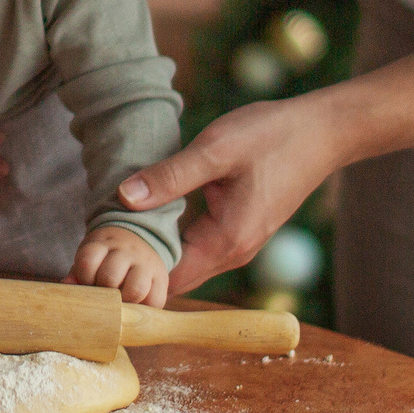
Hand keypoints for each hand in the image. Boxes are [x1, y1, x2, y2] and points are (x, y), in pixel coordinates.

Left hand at [71, 224, 168, 306]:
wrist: (138, 238)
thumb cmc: (106, 257)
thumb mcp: (90, 257)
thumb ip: (77, 272)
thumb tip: (66, 285)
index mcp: (104, 243)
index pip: (88, 261)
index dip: (83, 278)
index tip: (86, 284)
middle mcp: (126, 251)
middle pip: (110, 276)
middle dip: (102, 293)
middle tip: (102, 297)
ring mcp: (145, 263)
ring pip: (136, 289)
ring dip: (124, 303)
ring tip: (119, 304)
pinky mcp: (161, 277)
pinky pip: (156, 300)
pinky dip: (145, 309)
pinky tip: (136, 307)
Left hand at [115, 95, 339, 293]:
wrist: (323, 132)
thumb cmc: (273, 137)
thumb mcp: (215, 150)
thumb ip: (170, 176)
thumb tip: (123, 198)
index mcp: (227, 240)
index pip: (167, 280)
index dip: (130, 277)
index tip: (95, 267)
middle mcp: (234, 252)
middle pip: (173, 277)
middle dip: (135, 269)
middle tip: (90, 255)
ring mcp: (239, 242)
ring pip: (184, 261)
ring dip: (151, 254)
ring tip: (109, 239)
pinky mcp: (239, 227)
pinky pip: (197, 245)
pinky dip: (169, 239)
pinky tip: (145, 220)